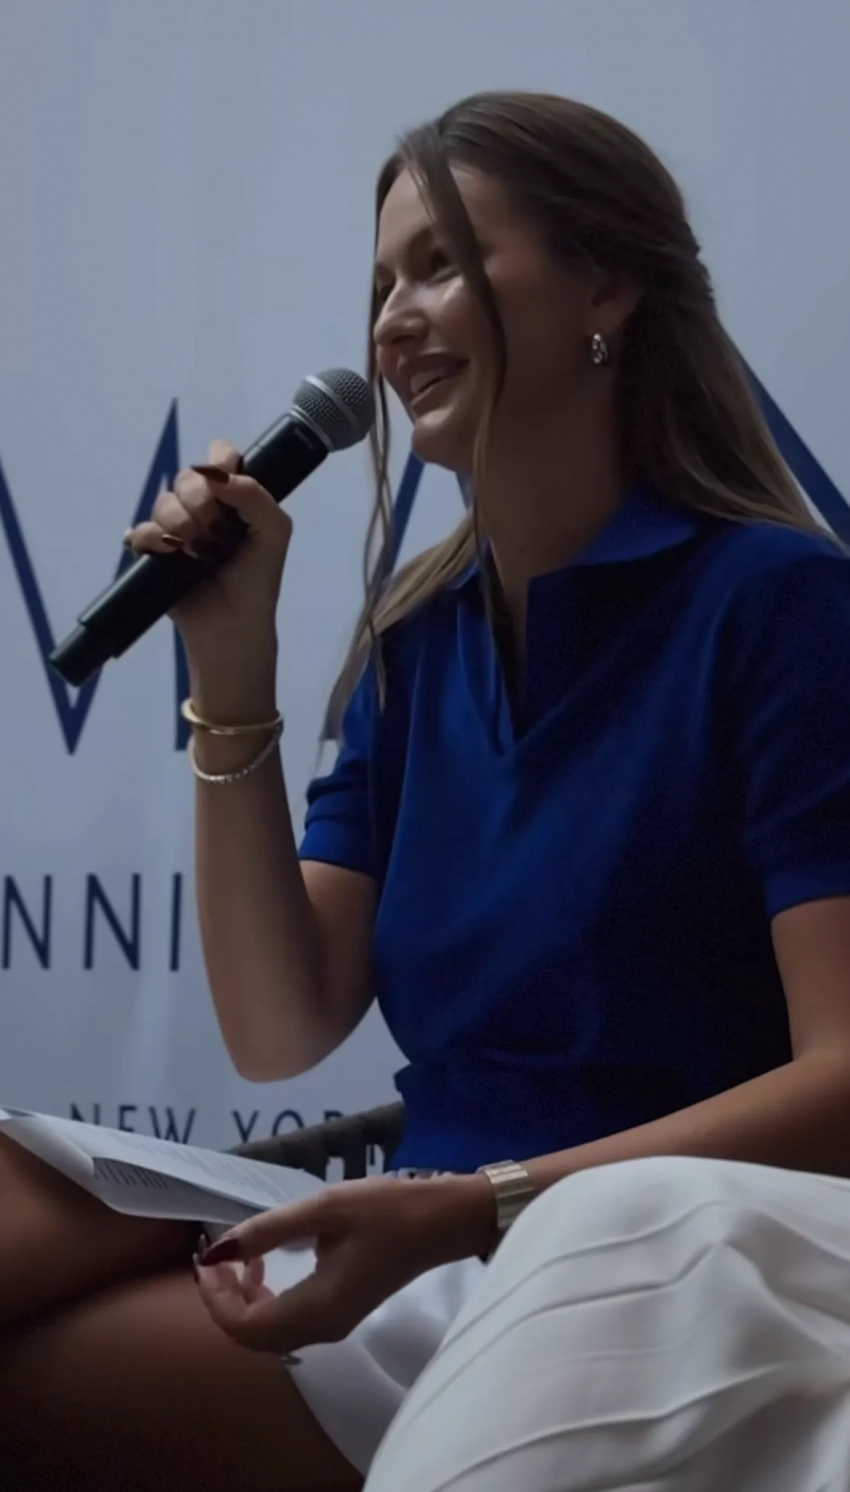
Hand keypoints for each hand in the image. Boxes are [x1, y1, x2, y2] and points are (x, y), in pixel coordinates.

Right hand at [124, 439, 291, 687]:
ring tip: (195, 552)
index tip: (224, 485)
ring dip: (179, 524)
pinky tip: (168, 555)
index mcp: (234, 499)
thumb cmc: (258, 580)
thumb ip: (253, 493)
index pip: (220, 456)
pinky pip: (141, 530)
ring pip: (163, 501)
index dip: (220, 462)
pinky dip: (152, 540)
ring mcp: (178, 529)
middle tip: (215, 533)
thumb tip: (213, 472)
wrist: (232, 625)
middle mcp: (205, 508)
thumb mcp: (274, 531)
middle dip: (200, 502)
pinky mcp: (154, 552)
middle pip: (187, 476)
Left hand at [193, 1173, 496, 1355]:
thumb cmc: (385, 1211)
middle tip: (217, 1256)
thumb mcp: (323, 1210)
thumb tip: (218, 1249)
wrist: (441, 1221)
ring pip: (267, 1333)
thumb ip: (268, 1230)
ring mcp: (331, 1325)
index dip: (215, 1298)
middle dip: (223, 1300)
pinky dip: (263, 1299)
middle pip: (252, 1338)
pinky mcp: (338, 1313)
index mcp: (317, 1310)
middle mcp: (321, 1330)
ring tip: (239, 1256)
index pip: (245, 1327)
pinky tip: (265, 1263)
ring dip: (242, 1300)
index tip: (207, 1257)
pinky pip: (285, 1322)